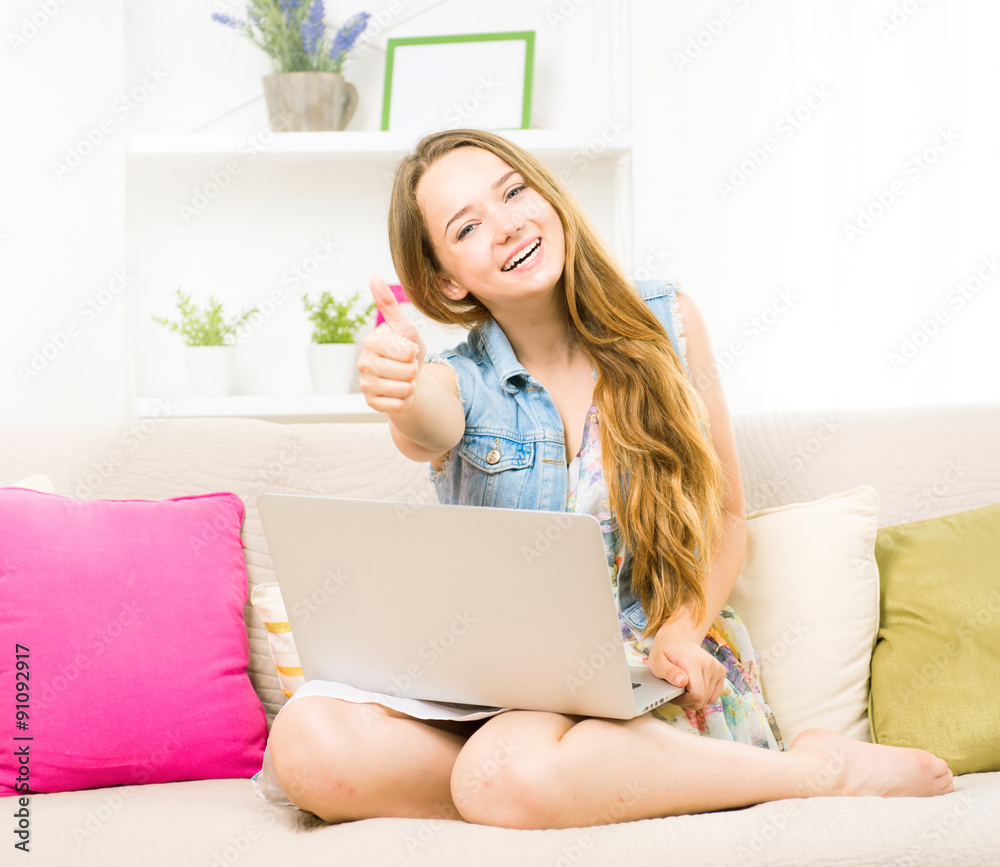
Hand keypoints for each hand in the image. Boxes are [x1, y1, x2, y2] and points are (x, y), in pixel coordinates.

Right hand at [358, 277, 425, 413]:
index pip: (406, 351)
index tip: (407, 350)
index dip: (413, 352)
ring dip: (411, 385)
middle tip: (406, 366)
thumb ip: (389, 305)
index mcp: (371, 341)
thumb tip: (374, 278)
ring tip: (404, 379)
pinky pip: (399, 405)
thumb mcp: (404, 327)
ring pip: (405, 389)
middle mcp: (363, 363)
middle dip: (414, 369)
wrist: (406, 378)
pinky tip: (399, 393)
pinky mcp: (371, 403)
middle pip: (406, 371)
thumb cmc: (405, 350)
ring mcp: (365, 384)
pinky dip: (406, 400)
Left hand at [648, 630, 725, 711]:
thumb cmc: (666, 652)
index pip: (696, 695)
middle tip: (675, 691)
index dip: (683, 701)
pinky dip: (703, 696)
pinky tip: (693, 687)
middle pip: (702, 699)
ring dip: (694, 699)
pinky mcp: (721, 672)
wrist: (678, 638)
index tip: (672, 695)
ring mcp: (717, 668)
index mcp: (694, 661)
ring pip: (708, 699)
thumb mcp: (658, 661)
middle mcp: (709, 664)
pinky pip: (713, 696)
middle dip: (687, 701)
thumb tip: (682, 682)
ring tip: (683, 688)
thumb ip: (668, 672)